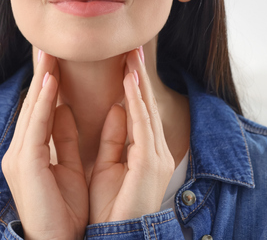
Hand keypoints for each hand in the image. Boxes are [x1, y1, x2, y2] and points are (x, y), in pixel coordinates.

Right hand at [1, 51, 88, 239]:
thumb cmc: (65, 212)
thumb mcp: (69, 166)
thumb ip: (66, 137)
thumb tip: (66, 108)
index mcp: (30, 153)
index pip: (39, 110)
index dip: (47, 84)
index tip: (55, 59)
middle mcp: (19, 151)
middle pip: (31, 104)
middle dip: (41, 74)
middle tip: (48, 46)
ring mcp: (18, 156)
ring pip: (31, 109)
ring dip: (41, 79)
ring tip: (49, 54)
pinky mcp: (24, 162)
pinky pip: (36, 124)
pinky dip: (44, 100)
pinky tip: (51, 80)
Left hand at [88, 47, 174, 223]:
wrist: (116, 239)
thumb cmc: (110, 209)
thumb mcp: (109, 165)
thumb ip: (113, 138)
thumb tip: (116, 108)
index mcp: (147, 154)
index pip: (139, 112)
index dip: (132, 85)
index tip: (125, 60)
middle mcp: (156, 153)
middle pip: (146, 106)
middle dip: (138, 76)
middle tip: (132, 47)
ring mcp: (157, 158)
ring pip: (147, 111)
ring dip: (138, 81)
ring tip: (131, 55)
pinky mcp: (151, 165)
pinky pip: (143, 126)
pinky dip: (136, 101)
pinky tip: (129, 81)